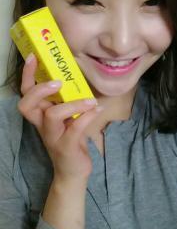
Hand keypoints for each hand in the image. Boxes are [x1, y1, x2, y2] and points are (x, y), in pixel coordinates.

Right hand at [18, 53, 100, 182]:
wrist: (73, 171)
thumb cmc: (71, 137)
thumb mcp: (68, 116)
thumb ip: (69, 98)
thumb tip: (79, 72)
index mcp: (41, 114)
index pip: (26, 93)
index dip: (27, 75)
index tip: (33, 57)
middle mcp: (42, 124)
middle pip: (27, 105)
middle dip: (39, 90)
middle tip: (58, 82)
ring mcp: (53, 136)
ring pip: (52, 116)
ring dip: (73, 104)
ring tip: (91, 100)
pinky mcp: (66, 147)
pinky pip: (74, 129)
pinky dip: (87, 117)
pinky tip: (98, 109)